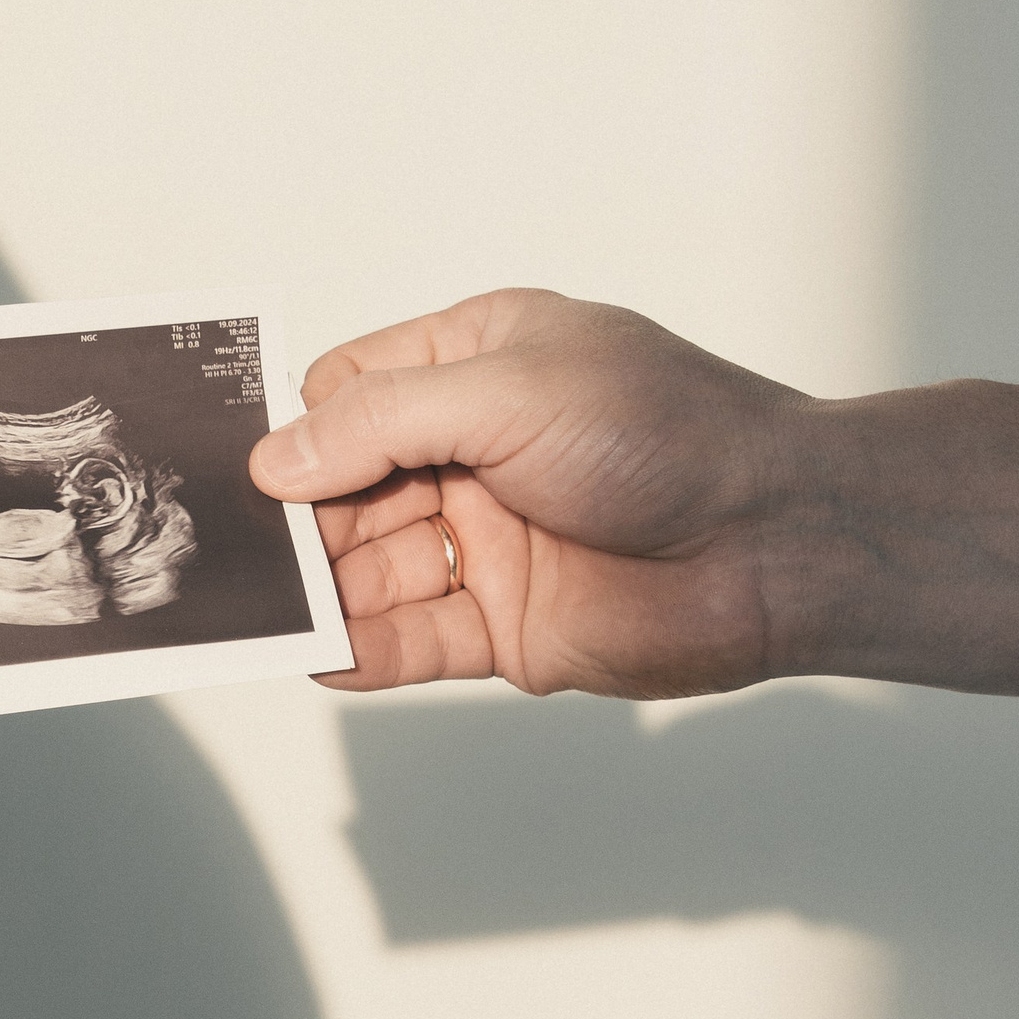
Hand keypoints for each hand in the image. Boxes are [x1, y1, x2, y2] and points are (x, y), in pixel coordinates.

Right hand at [250, 289, 804, 696]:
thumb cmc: (672, 432)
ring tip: (267, 609)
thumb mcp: (510, 389)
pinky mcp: (503, 626)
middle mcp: (472, 452)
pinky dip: (360, 651)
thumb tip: (277, 459)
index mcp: (478, 365)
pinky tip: (320, 653)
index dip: (300, 427)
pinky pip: (410, 641)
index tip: (248, 463)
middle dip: (296, 518)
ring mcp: (486, 542)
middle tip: (239, 548)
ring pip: (369, 570)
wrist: (779, 539)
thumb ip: (383, 421)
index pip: (351, 392)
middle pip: (344, 488)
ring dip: (319, 590)